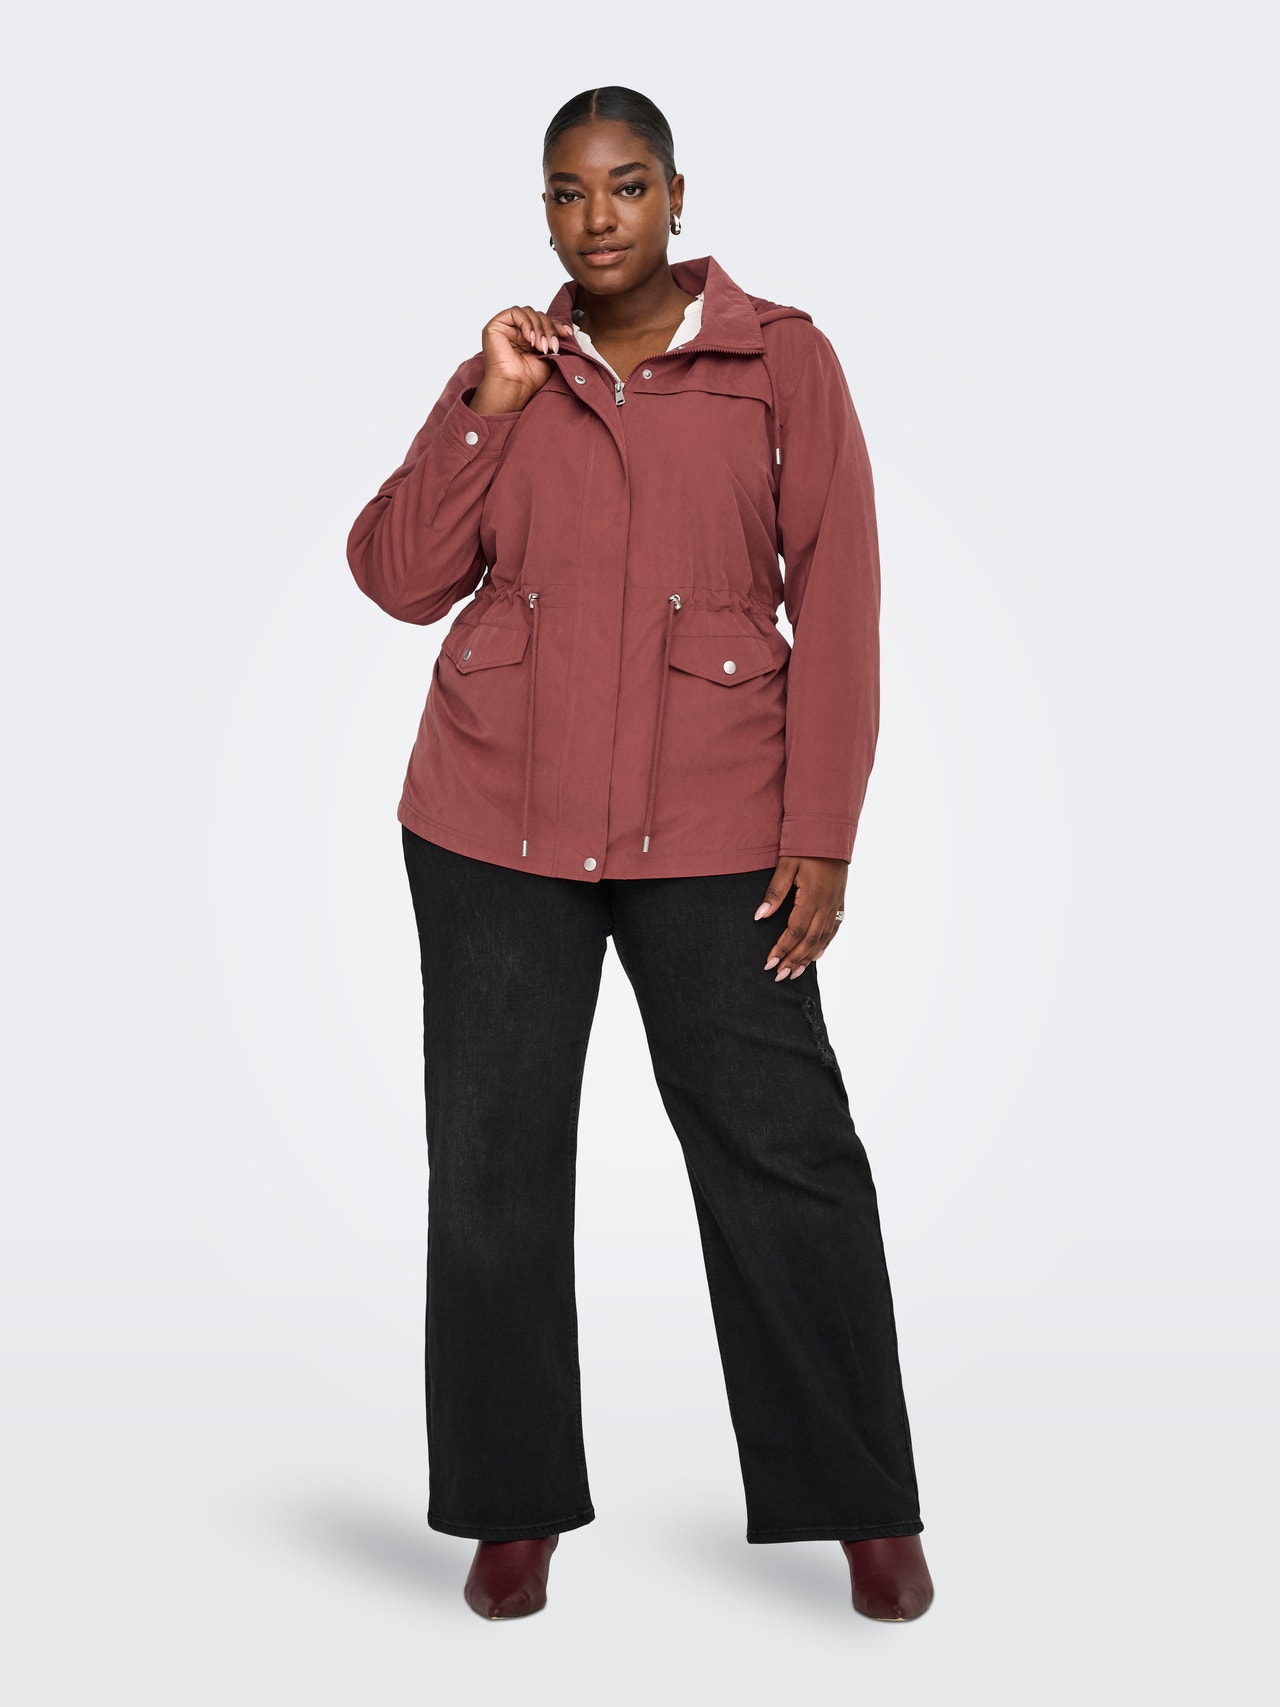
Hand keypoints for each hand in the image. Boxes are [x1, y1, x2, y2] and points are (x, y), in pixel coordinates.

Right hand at [469, 305, 575, 415]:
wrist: (515, 387)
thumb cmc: (529, 377)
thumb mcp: (549, 354)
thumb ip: (554, 338)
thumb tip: (566, 329)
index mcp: (527, 338)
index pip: (543, 321)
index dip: (556, 325)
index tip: (567, 333)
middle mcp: (516, 332)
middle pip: (537, 315)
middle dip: (549, 329)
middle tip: (552, 346)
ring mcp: (505, 328)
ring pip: (528, 312)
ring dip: (539, 328)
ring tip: (541, 347)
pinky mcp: (495, 326)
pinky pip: (514, 312)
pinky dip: (526, 323)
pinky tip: (530, 339)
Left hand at [754, 856, 847, 979]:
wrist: (831, 834)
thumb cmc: (805, 847)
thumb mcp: (786, 865)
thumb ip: (774, 892)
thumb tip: (760, 916)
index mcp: (812, 897)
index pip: (795, 931)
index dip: (782, 949)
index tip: (769, 964)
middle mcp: (827, 905)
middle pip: (809, 941)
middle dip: (794, 960)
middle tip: (779, 975)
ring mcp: (836, 905)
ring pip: (822, 939)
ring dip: (808, 958)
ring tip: (794, 973)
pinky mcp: (840, 902)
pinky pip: (833, 930)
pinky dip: (824, 945)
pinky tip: (815, 956)